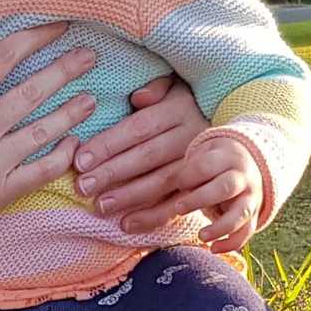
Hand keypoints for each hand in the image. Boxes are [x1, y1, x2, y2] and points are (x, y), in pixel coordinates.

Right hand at [0, 24, 96, 255]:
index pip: (4, 59)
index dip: (36, 38)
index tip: (58, 27)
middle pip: (33, 91)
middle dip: (66, 69)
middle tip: (90, 56)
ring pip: (43, 132)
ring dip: (72, 112)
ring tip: (91, 99)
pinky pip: (39, 173)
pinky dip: (61, 157)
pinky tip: (74, 144)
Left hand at [71, 75, 211, 232]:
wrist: (230, 129)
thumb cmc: (187, 102)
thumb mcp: (176, 85)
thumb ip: (157, 88)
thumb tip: (138, 98)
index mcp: (179, 109)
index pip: (139, 128)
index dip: (109, 144)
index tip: (81, 160)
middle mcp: (190, 136)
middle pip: (147, 157)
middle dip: (112, 173)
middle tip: (83, 186)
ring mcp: (199, 164)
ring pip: (162, 182)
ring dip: (129, 197)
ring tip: (100, 206)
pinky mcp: (203, 186)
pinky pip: (177, 203)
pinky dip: (152, 217)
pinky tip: (127, 225)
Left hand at [174, 127, 265, 254]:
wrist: (249, 163)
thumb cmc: (213, 164)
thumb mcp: (201, 158)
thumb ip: (183, 174)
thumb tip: (154, 197)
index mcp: (226, 157)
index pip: (206, 166)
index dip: (188, 176)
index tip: (177, 184)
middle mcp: (242, 177)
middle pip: (225, 188)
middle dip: (200, 199)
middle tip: (179, 209)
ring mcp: (251, 197)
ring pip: (241, 213)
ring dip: (220, 227)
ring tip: (200, 236)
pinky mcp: (254, 215)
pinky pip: (246, 232)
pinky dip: (232, 243)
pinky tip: (213, 249)